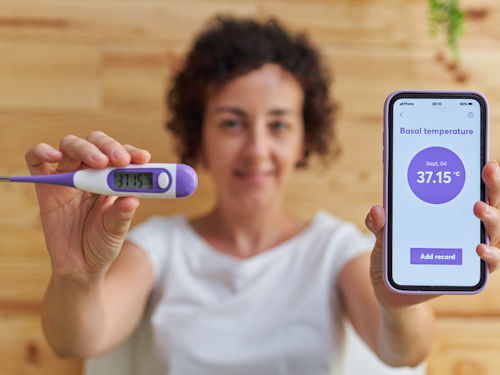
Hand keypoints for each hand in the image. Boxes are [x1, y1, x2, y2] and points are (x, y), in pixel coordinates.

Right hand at [25, 131, 150, 282]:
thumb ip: (122, 215)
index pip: (120, 155)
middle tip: (120, 160)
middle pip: (95, 143)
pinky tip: (54, 156)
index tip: (143, 158)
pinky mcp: (45, 187)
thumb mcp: (116, 230)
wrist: (80, 267)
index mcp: (112, 180)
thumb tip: (132, 199)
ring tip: (99, 162)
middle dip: (109, 147)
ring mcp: (67, 178)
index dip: (131, 152)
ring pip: (70, 146)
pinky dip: (41, 151)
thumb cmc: (102, 244)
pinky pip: (36, 161)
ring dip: (85, 148)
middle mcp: (90, 174)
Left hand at [366, 160, 499, 305]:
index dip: (482, 176)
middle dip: (492, 187)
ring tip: (478, 208)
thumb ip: (378, 224)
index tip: (485, 160)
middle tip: (488, 170)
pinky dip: (489, 256)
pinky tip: (479, 248)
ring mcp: (468, 252)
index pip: (471, 190)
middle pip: (489, 206)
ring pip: (493, 234)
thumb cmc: (391, 257)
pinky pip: (487, 265)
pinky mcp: (467, 274)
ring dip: (492, 219)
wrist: (390, 291)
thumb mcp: (381, 237)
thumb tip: (377, 211)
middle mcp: (464, 230)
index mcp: (447, 214)